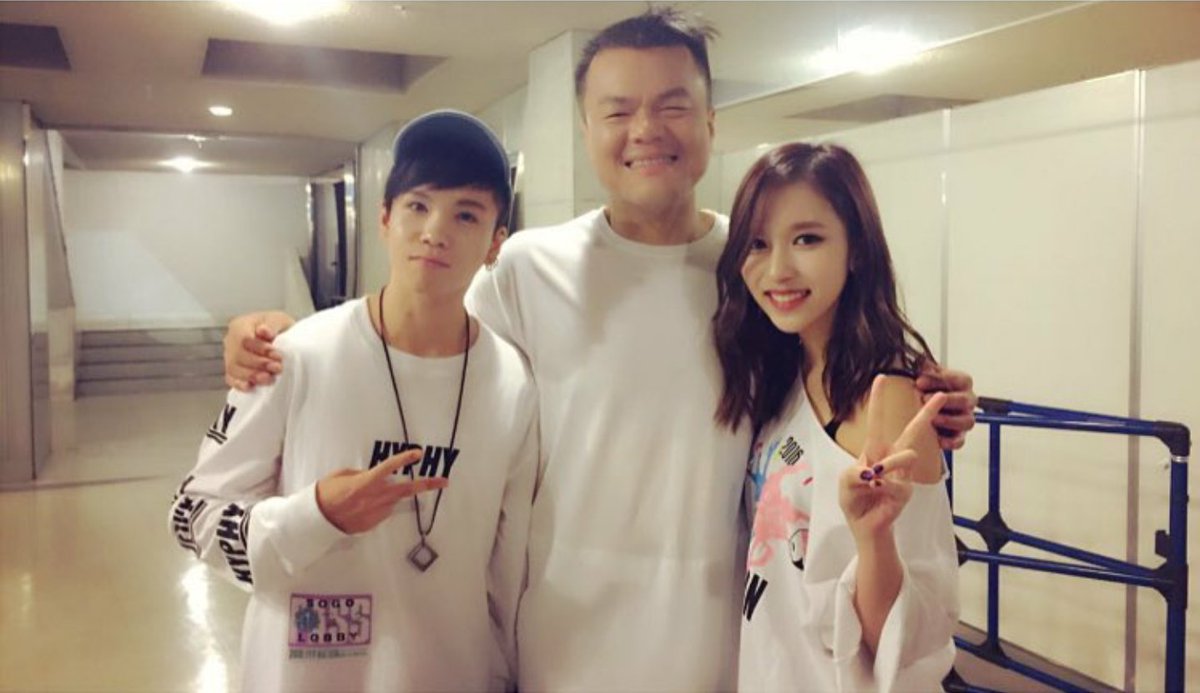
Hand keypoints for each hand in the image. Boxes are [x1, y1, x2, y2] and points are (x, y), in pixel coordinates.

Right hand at [223, 311, 294, 391]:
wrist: (279, 337)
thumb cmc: (277, 327)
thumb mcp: (279, 320)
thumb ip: (272, 324)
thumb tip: (263, 330)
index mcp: (240, 325)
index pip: (244, 339)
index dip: (260, 349)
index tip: (277, 355)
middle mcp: (231, 340)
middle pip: (237, 355)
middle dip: (258, 364)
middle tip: (277, 368)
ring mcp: (229, 356)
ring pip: (233, 368)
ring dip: (252, 375)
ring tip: (270, 378)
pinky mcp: (233, 370)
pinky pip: (230, 379)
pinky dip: (239, 384)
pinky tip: (251, 387)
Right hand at [315, 450, 448, 534]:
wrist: (317, 519)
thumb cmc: (327, 492)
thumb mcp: (343, 475)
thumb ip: (363, 474)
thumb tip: (374, 476)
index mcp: (367, 482)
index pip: (390, 467)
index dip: (405, 458)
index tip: (418, 453)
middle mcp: (376, 497)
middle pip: (407, 490)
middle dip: (427, 484)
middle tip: (443, 481)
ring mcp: (377, 512)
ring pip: (391, 501)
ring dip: (386, 496)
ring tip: (363, 497)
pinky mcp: (374, 523)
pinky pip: (381, 511)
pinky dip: (376, 507)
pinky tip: (360, 508)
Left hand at [839, 377, 946, 544]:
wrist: (864, 526)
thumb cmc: (854, 500)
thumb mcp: (844, 482)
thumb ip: (854, 473)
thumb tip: (875, 471)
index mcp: (874, 450)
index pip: (877, 421)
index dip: (878, 400)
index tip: (881, 377)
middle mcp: (891, 457)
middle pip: (914, 430)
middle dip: (927, 412)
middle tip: (940, 394)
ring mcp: (902, 472)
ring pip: (905, 454)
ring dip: (888, 465)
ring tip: (874, 480)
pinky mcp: (907, 488)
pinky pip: (897, 481)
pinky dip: (882, 488)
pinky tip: (878, 495)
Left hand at [915, 365, 976, 449]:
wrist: (926, 406)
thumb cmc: (928, 387)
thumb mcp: (926, 374)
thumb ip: (924, 367)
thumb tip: (918, 360)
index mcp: (962, 382)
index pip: (959, 379)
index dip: (939, 380)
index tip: (919, 381)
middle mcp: (968, 400)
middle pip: (965, 400)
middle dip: (945, 400)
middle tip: (924, 399)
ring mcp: (966, 418)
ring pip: (967, 422)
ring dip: (949, 420)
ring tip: (932, 419)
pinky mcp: (960, 436)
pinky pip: (961, 441)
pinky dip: (951, 441)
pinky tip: (938, 439)